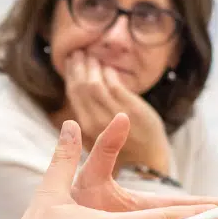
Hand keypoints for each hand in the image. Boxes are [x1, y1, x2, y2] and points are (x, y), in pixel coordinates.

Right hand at [64, 51, 171, 173]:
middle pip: (82, 87)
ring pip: (95, 85)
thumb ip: (89, 115)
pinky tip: (107, 67)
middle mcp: (96, 120)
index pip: (74, 94)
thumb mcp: (98, 137)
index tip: (69, 61)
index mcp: (87, 126)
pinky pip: (115, 86)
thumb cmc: (123, 151)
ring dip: (91, 67)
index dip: (70, 76)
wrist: (148, 165)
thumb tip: (78, 96)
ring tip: (90, 54)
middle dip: (78, 67)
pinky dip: (108, 74)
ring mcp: (114, 115)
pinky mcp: (133, 111)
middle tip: (77, 52)